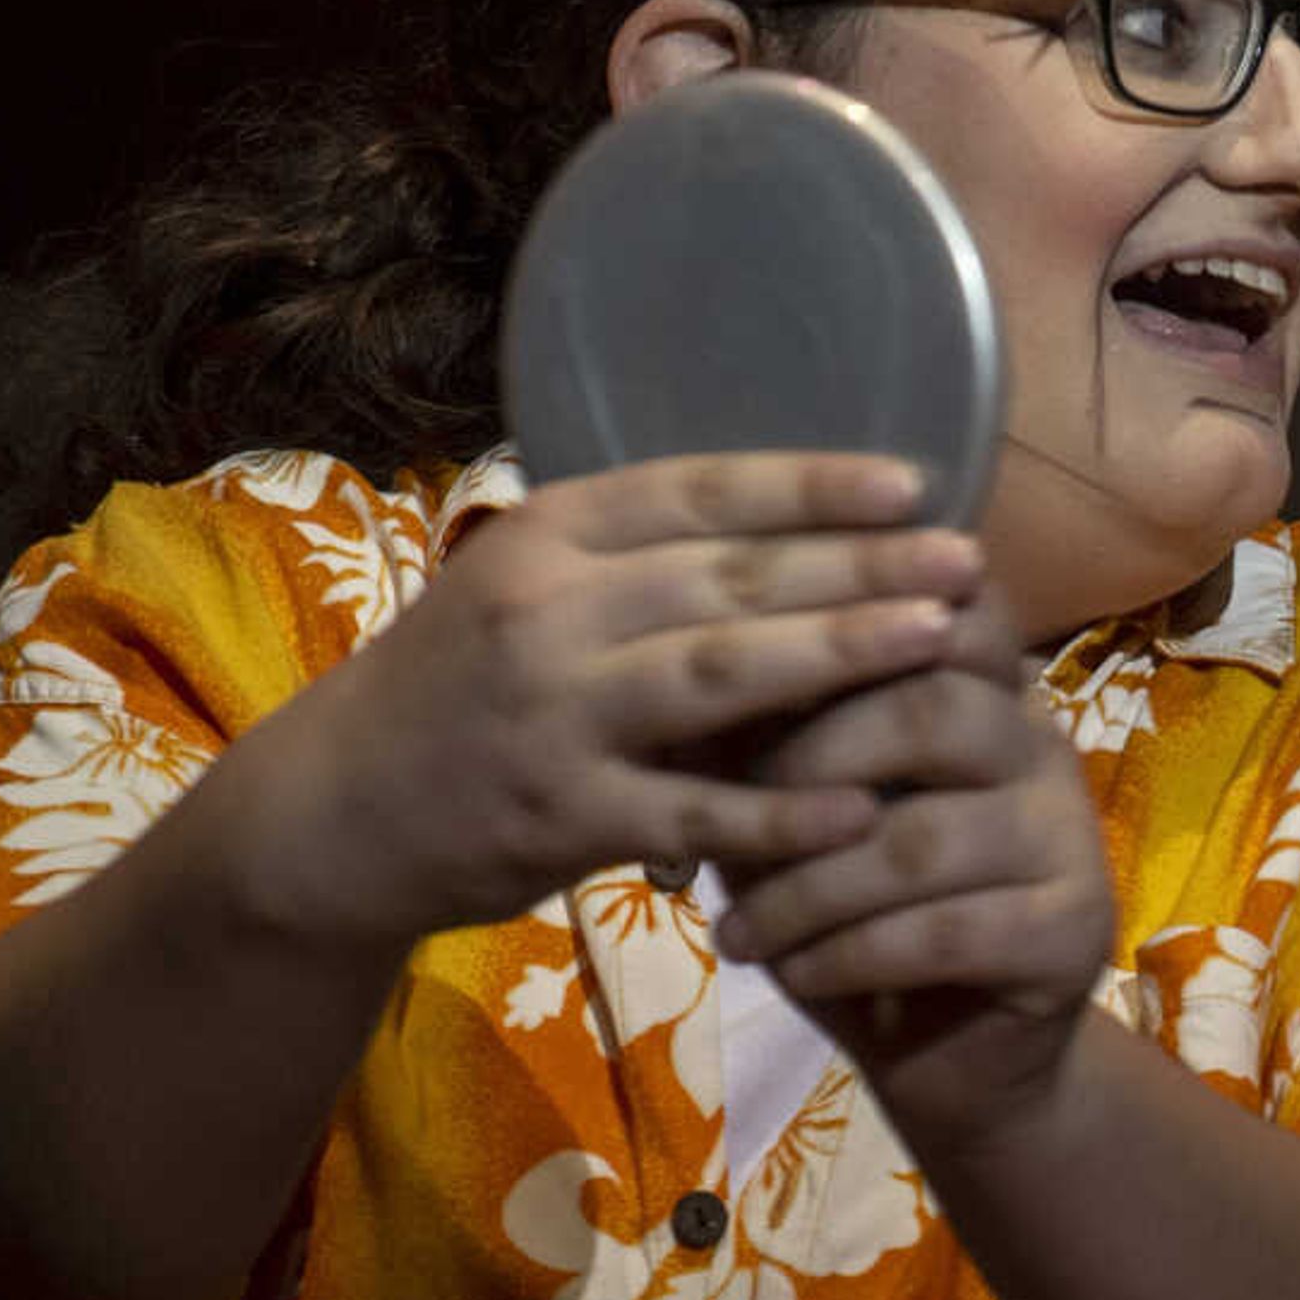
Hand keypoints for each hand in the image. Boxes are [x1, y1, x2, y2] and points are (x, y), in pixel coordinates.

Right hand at [260, 452, 982, 945]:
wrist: (331, 813)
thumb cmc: (464, 687)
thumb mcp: (529, 593)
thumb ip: (644, 565)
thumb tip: (810, 529)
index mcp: (547, 536)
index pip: (697, 491)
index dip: (810, 483)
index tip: (915, 482)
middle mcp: (546, 611)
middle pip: (731, 577)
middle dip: (861, 564)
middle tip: (968, 559)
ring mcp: (552, 716)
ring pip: (722, 674)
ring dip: (841, 651)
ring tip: (942, 638)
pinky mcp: (558, 817)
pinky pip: (692, 811)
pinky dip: (779, 812)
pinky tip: (862, 808)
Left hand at [711, 582, 1119, 1149]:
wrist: (949, 1051)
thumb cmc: (858, 909)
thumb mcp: (795, 813)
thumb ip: (760, 739)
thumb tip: (665, 658)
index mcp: (984, 690)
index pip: (944, 614)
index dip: (853, 622)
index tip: (748, 647)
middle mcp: (1040, 745)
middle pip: (938, 707)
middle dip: (814, 761)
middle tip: (729, 814)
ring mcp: (1066, 836)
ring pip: (926, 839)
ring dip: (810, 890)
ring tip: (740, 931)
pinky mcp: (1071, 929)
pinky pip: (948, 932)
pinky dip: (851, 953)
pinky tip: (796, 971)